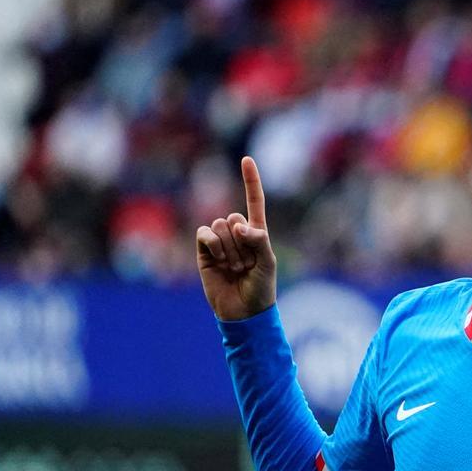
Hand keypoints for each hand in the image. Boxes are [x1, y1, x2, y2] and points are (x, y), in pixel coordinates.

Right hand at [195, 156, 276, 320]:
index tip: (246, 159)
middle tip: (246, 265)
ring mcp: (219, 242)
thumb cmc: (261, 288)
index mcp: (256, 232)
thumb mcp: (268, 263)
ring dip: (229, 249)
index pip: (254, 201)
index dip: (250, 181)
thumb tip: (238, 225)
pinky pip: (205, 234)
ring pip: (220, 227)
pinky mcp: (204, 251)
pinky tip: (219, 261)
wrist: (243, 311)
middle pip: (233, 217)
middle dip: (241, 243)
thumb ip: (258, 240)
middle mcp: (237, 234)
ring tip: (235, 268)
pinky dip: (213, 245)